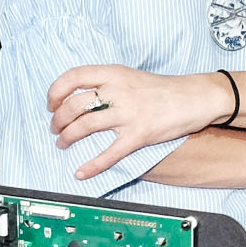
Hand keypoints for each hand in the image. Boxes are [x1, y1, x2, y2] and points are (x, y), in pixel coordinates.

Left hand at [48, 64, 235, 178]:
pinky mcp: (139, 134)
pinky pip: (109, 153)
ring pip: (85, 126)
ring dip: (67, 137)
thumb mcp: (130, 75)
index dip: (56, 91)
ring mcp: (128, 113)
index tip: (52, 104)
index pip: (73, 77)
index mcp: (114, 73)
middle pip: (74, 104)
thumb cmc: (162, 89)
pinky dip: (92, 165)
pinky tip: (81, 173)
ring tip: (63, 143)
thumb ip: (106, 82)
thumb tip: (80, 94)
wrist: (194, 97)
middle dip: (58, 120)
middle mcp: (118, 91)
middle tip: (56, 128)